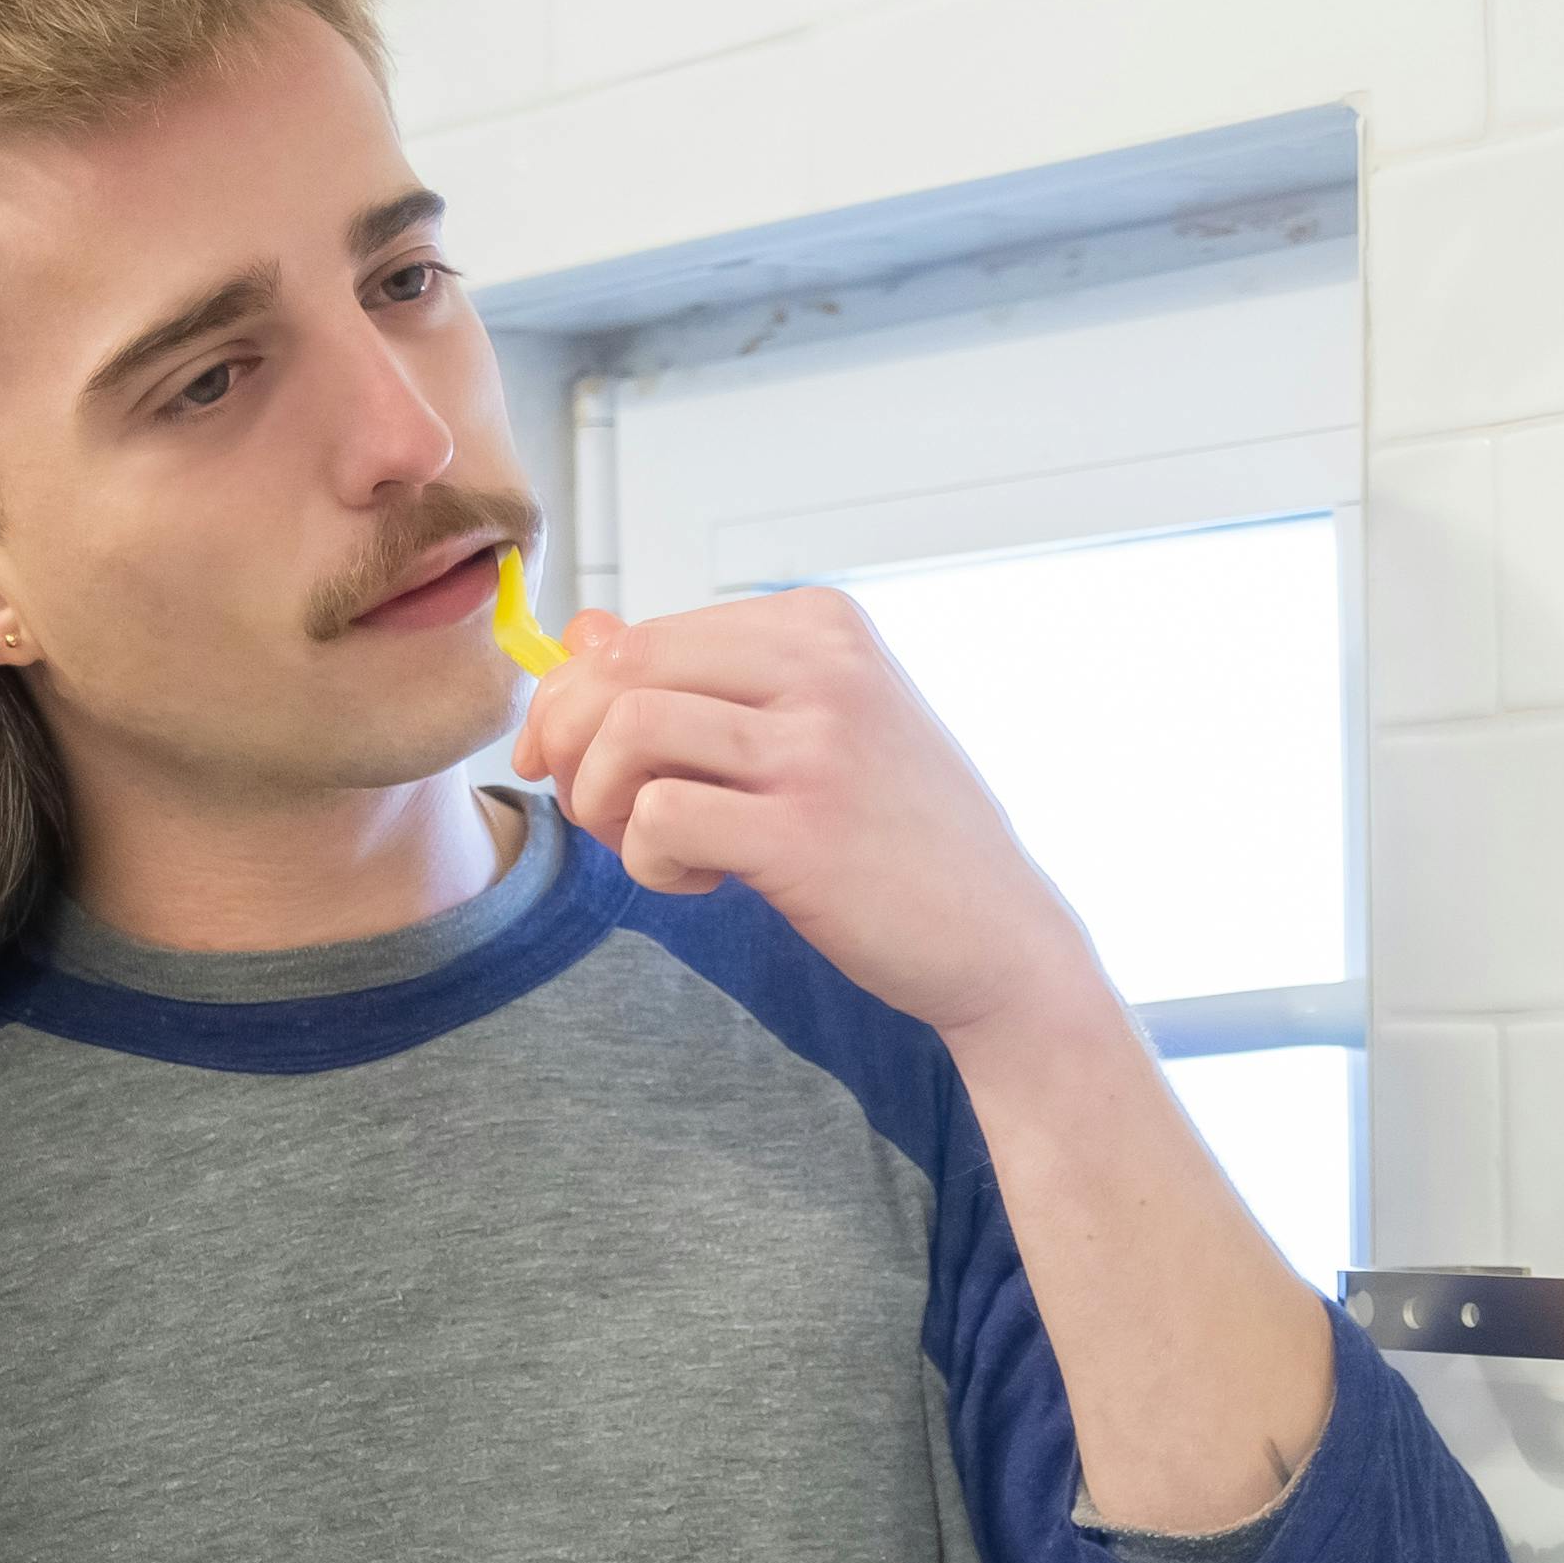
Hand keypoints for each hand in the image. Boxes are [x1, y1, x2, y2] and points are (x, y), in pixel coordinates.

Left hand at [506, 591, 1108, 1042]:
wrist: (999, 936)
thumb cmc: (898, 835)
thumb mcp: (813, 730)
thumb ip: (704, 681)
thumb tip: (581, 633)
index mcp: (824, 626)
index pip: (647, 632)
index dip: (576, 699)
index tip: (564, 757)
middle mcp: (825, 666)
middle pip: (622, 668)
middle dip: (568, 742)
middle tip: (591, 807)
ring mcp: (817, 745)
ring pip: (628, 729)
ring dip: (602, 800)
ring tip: (646, 843)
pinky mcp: (802, 832)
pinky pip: (658, 815)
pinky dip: (648, 857)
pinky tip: (702, 880)